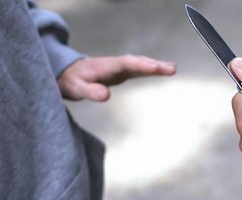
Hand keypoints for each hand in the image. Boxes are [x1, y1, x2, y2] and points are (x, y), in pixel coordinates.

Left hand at [57, 55, 175, 100]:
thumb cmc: (72, 82)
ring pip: (140, 64)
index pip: (125, 63)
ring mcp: (120, 67)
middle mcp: (115, 64)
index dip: (140, 65)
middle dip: (153, 64)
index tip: (154, 68)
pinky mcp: (122, 72)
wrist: (68, 74)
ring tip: (173, 69)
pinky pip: (139, 68)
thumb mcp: (77, 89)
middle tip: (171, 69)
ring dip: (156, 66)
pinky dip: (152, 69)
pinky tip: (165, 70)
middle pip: (137, 61)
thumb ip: (91, 92)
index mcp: (105, 66)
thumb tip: (106, 95)